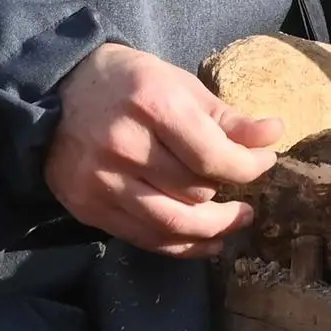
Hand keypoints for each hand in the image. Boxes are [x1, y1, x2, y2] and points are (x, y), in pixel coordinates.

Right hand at [43, 42, 284, 255]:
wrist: (55, 94)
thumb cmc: (127, 83)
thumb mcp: (178, 84)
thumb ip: (225, 116)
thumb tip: (274, 134)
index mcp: (152, 104)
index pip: (212, 155)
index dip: (247, 167)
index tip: (264, 162)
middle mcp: (125, 145)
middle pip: (195, 191)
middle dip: (228, 194)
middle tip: (245, 193)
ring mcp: (103, 181)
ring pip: (172, 224)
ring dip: (212, 230)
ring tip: (235, 222)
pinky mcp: (90, 207)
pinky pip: (145, 238)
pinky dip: (181, 246)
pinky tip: (205, 241)